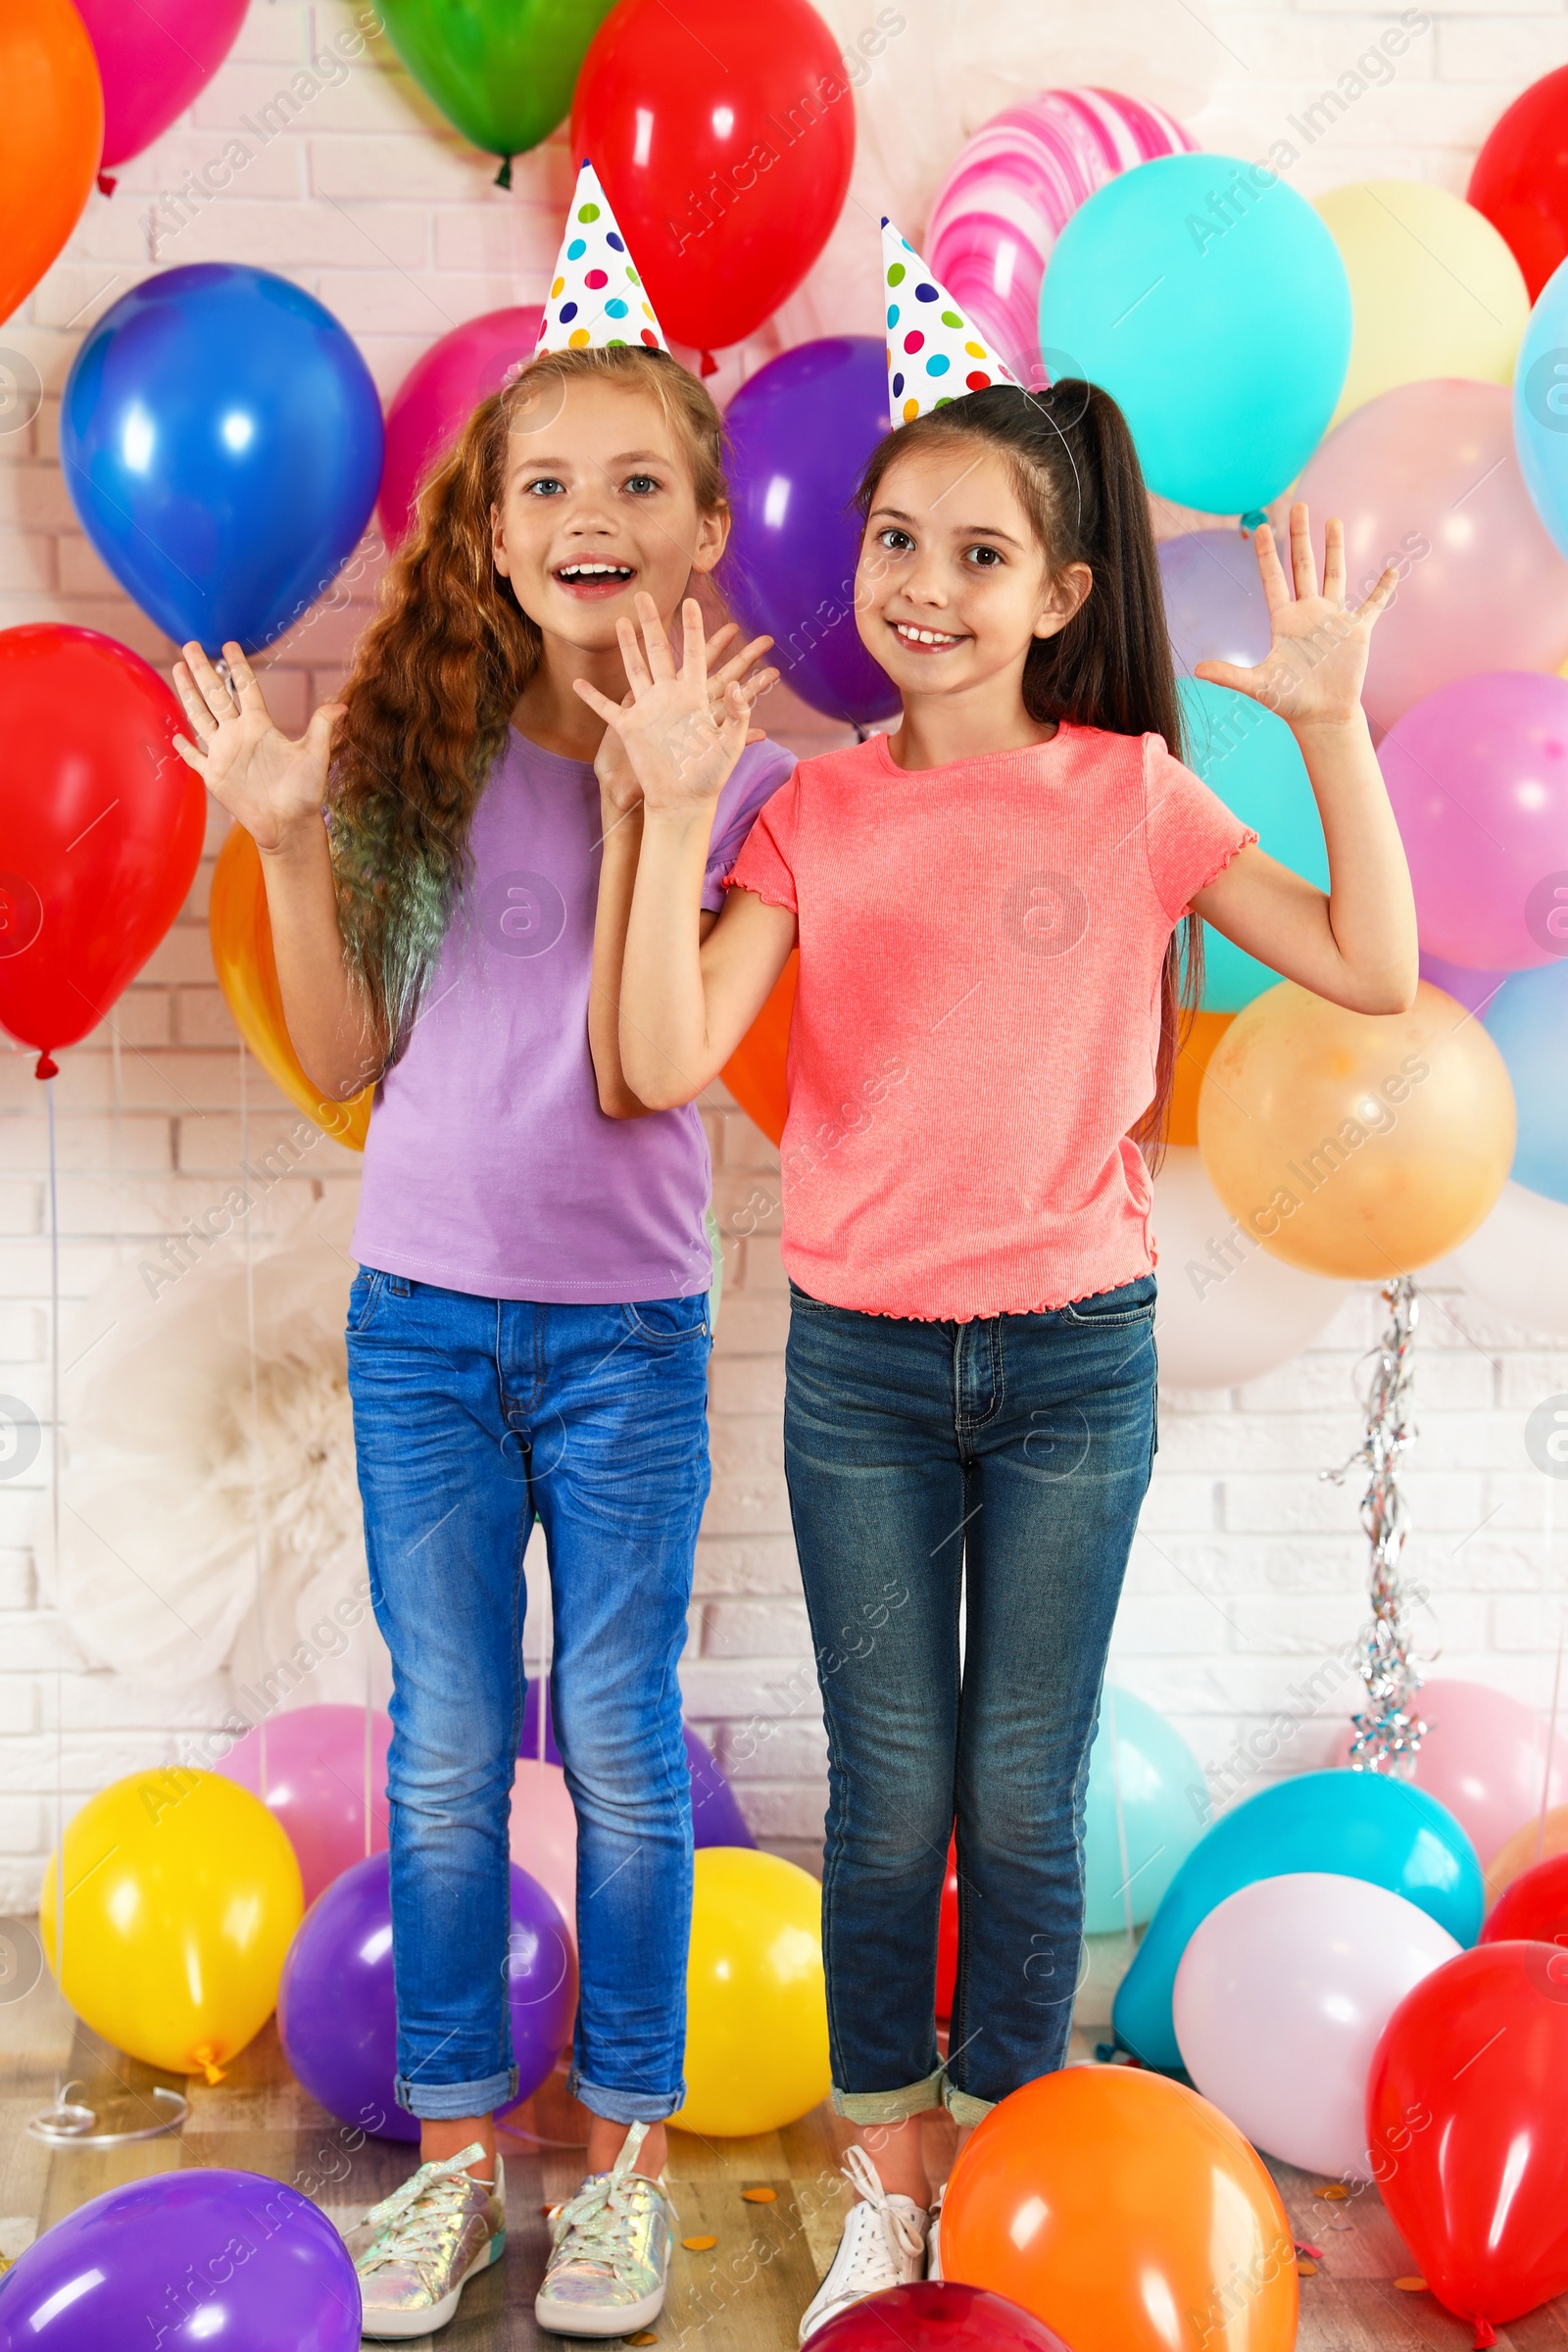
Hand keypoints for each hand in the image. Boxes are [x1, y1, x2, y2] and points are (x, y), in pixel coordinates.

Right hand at [171, 639, 342, 853]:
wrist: (289, 824)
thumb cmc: (305, 792)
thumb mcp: (315, 756)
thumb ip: (322, 728)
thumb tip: (343, 706)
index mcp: (260, 726)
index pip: (245, 688)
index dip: (237, 667)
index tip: (229, 645)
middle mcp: (239, 735)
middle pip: (216, 694)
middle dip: (202, 670)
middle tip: (191, 645)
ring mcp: (224, 753)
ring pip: (200, 716)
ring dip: (188, 693)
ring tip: (178, 668)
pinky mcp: (214, 775)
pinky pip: (194, 757)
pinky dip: (185, 747)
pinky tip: (176, 734)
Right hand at [574, 594, 775, 815]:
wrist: (684, 802)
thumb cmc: (711, 777)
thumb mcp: (730, 745)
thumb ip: (737, 715)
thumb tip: (733, 687)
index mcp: (694, 696)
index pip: (694, 653)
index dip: (693, 628)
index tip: (691, 603)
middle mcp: (669, 697)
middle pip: (659, 650)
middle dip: (652, 622)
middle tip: (645, 595)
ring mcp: (648, 710)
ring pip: (633, 669)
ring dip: (626, 646)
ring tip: (620, 622)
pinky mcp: (630, 729)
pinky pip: (606, 709)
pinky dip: (592, 697)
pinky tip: (577, 683)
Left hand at [1195, 503, 1395, 731]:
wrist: (1321, 716)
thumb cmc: (1289, 701)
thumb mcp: (1257, 685)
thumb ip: (1229, 675)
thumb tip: (1196, 670)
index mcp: (1284, 620)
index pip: (1273, 578)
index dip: (1267, 553)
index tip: (1262, 526)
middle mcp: (1308, 613)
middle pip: (1303, 566)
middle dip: (1301, 536)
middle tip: (1299, 505)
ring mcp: (1334, 619)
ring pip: (1334, 574)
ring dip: (1334, 548)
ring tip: (1333, 521)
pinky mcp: (1357, 630)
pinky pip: (1373, 605)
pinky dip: (1383, 589)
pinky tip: (1393, 570)